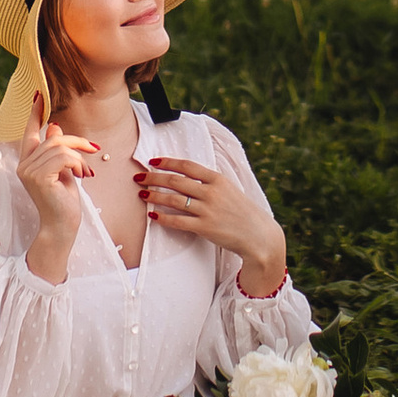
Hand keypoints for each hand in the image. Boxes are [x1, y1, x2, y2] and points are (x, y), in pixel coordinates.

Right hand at [18, 113, 99, 279]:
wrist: (62, 227)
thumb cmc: (63, 202)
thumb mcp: (64, 170)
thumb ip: (57, 150)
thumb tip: (53, 127)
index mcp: (28, 162)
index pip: (29, 132)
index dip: (34, 113)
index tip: (38, 95)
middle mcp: (24, 164)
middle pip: (53, 138)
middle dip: (77, 141)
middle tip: (94, 149)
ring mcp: (28, 171)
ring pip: (60, 147)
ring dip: (79, 157)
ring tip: (85, 172)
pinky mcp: (38, 177)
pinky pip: (64, 157)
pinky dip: (77, 163)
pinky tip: (81, 176)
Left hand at [136, 149, 286, 293]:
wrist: (258, 235)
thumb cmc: (243, 212)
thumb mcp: (230, 189)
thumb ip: (211, 182)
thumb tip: (188, 175)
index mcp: (218, 179)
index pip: (187, 166)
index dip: (167, 162)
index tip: (153, 161)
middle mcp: (212, 192)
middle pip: (176, 181)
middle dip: (154, 177)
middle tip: (139, 177)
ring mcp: (208, 210)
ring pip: (173, 200)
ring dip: (154, 196)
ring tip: (142, 194)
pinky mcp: (205, 228)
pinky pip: (178, 221)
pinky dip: (163, 217)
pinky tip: (152, 215)